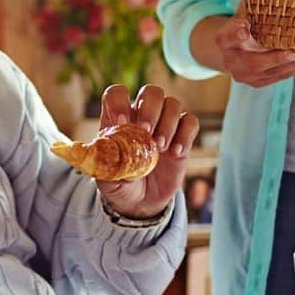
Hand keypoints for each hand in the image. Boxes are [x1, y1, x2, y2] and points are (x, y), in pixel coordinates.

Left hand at [95, 84, 198, 219]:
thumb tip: (105, 154)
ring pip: (173, 103)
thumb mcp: (106, 180)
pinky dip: (185, 134)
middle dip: (150, 109)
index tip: (122, 122)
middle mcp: (141, 117)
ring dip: (168, 123)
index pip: (116, 94)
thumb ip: (104, 166)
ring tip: (160, 148)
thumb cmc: (120, 185)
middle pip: (151, 91)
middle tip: (146, 133)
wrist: (141, 202)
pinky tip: (175, 153)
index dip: (119, 102)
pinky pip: (190, 121)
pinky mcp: (182, 137)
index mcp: (117, 121)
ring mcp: (164, 125)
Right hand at [216, 11, 294, 86]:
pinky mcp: (258, 82)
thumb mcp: (246, 11)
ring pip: (269, 73)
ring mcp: (244, 74)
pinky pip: (278, 77)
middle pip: (251, 63)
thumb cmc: (246, 25)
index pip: (226, 38)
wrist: (237, 49)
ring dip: (293, 65)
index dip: (235, 34)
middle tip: (294, 53)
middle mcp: (231, 60)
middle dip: (274, 58)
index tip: (245, 28)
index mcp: (224, 40)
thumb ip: (255, 1)